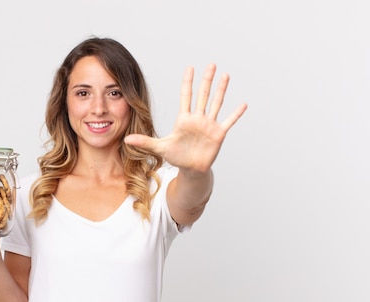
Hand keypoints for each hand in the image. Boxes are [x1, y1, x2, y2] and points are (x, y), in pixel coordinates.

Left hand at [124, 63, 246, 173]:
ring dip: (221, 90)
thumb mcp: (159, 148)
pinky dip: (236, 114)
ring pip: (216, 103)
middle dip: (206, 79)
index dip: (188, 82)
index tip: (190, 68)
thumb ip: (144, 142)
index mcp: (184, 119)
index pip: (186, 96)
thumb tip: (126, 140)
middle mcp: (198, 118)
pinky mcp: (218, 134)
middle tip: (211, 64)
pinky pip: (228, 121)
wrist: (191, 169)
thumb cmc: (177, 157)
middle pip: (203, 95)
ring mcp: (209, 125)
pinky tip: (243, 104)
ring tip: (226, 75)